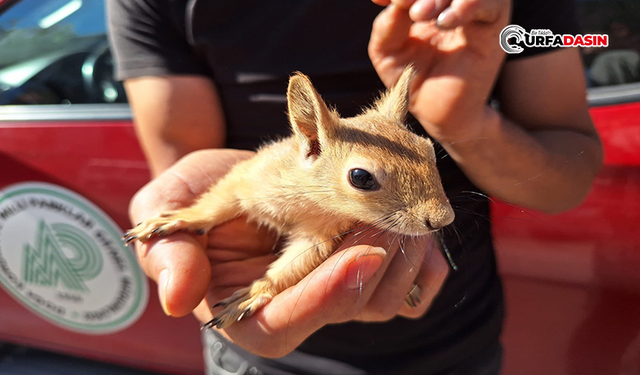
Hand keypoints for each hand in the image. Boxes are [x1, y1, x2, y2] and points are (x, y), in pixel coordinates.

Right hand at [129, 149, 449, 357]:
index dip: (325, 294)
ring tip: (407, 211)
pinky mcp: (362, 278)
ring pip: (384, 299)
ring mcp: (334, 295)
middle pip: (348, 308)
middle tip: (396, 215)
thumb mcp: (170, 207)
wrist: (246, 178)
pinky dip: (424, 265)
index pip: (287, 320)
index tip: (360, 252)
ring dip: (404, 256)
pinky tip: (419, 232)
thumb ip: (167, 250)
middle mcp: (296, 309)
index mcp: (245, 308)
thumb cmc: (203, 196)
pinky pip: (410, 290)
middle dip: (378, 262)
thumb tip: (178, 298)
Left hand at [369, 0, 509, 142]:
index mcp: (428, 0)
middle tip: (404, 6)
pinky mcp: (494, 26)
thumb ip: (387, 24)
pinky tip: (444, 23)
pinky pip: (490, 2)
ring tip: (419, 15)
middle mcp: (452, 0)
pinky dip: (466, 6)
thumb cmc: (413, 79)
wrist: (438, 113)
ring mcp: (475, 9)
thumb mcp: (388, 52)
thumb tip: (392, 0)